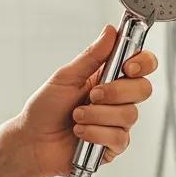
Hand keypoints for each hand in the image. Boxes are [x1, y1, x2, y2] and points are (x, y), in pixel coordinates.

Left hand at [16, 24, 158, 176]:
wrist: (32, 142)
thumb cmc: (45, 109)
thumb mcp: (66, 77)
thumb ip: (91, 56)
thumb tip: (110, 31)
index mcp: (108, 77)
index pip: (142, 64)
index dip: (143, 63)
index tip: (127, 66)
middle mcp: (117, 99)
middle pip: (143, 89)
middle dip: (117, 91)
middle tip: (93, 95)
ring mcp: (117, 122)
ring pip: (129, 114)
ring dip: (99, 115)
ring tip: (77, 117)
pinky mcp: (113, 145)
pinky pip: (119, 137)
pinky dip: (96, 133)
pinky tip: (80, 133)